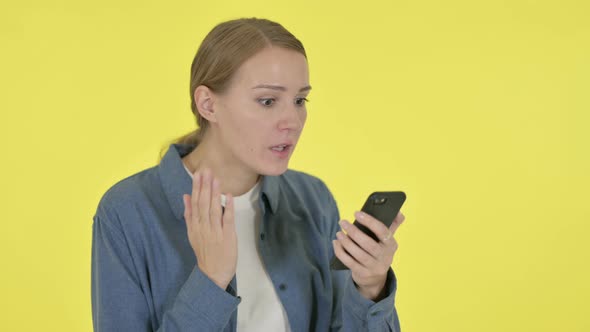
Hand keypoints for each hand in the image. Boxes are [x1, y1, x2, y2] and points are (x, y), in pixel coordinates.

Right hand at [182, 167, 236, 289]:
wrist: (212, 274)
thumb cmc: (205, 252)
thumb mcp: (192, 233)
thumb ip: (189, 215)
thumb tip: (185, 196)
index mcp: (194, 226)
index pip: (194, 203)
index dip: (196, 187)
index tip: (198, 173)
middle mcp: (203, 228)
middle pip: (203, 204)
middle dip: (204, 186)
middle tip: (207, 170)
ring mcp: (215, 232)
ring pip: (213, 210)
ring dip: (214, 193)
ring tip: (215, 179)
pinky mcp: (227, 237)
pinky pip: (227, 220)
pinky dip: (227, 207)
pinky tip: (228, 196)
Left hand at [332, 211, 404, 300]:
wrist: (375, 277)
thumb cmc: (379, 250)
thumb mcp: (387, 239)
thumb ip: (392, 224)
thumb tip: (398, 212)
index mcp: (391, 245)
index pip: (383, 231)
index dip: (369, 221)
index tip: (356, 213)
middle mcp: (385, 257)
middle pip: (368, 244)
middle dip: (354, 232)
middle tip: (343, 222)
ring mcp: (374, 267)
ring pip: (358, 254)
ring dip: (346, 242)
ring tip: (339, 232)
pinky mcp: (363, 274)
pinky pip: (349, 262)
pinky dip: (340, 252)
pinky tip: (335, 242)